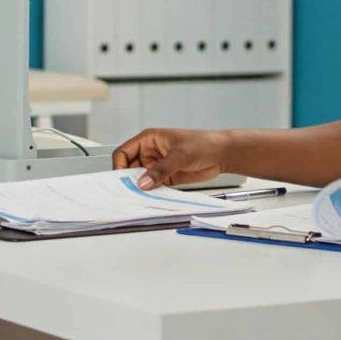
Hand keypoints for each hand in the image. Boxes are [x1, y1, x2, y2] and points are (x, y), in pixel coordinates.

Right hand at [112, 128, 229, 189]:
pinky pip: (152, 187)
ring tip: (137, 198)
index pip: (124, 152)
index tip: (120, 179)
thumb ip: (160, 170)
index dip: (119, 165)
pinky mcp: (165, 177)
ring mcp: (157, 166)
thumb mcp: (179, 155)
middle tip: (126, 193)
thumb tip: (142, 183)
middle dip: (127, 180)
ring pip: (140, 179)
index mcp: (149, 140)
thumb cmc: (203, 143)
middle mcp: (150, 153)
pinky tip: (150, 199)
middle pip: (129, 168)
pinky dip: (150, 194)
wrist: (221, 154)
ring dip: (139, 189)